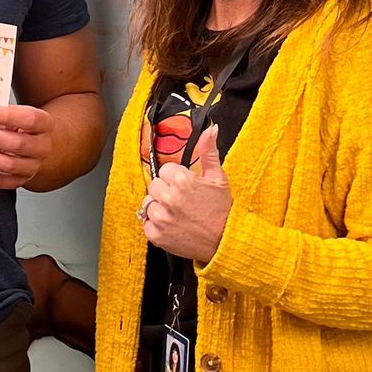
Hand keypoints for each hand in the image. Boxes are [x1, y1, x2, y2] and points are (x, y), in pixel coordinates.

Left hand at [0, 99, 54, 191]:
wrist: (34, 142)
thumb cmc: (22, 125)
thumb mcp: (16, 113)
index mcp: (44, 125)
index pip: (30, 119)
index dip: (7, 116)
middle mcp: (42, 147)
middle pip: (18, 144)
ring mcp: (33, 166)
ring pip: (9, 165)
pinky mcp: (20, 180)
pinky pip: (2, 182)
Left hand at [140, 125, 231, 263]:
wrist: (225, 241)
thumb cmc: (222, 210)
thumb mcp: (218, 178)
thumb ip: (209, 152)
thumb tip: (210, 130)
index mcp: (182, 180)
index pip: (164, 171)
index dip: (175, 179)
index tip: (185, 187)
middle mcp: (169, 198)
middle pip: (155, 186)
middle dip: (166, 192)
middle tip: (182, 202)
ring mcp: (161, 218)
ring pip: (148, 204)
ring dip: (159, 208)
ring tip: (177, 214)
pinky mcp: (156, 235)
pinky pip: (146, 224)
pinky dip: (156, 226)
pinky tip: (172, 225)